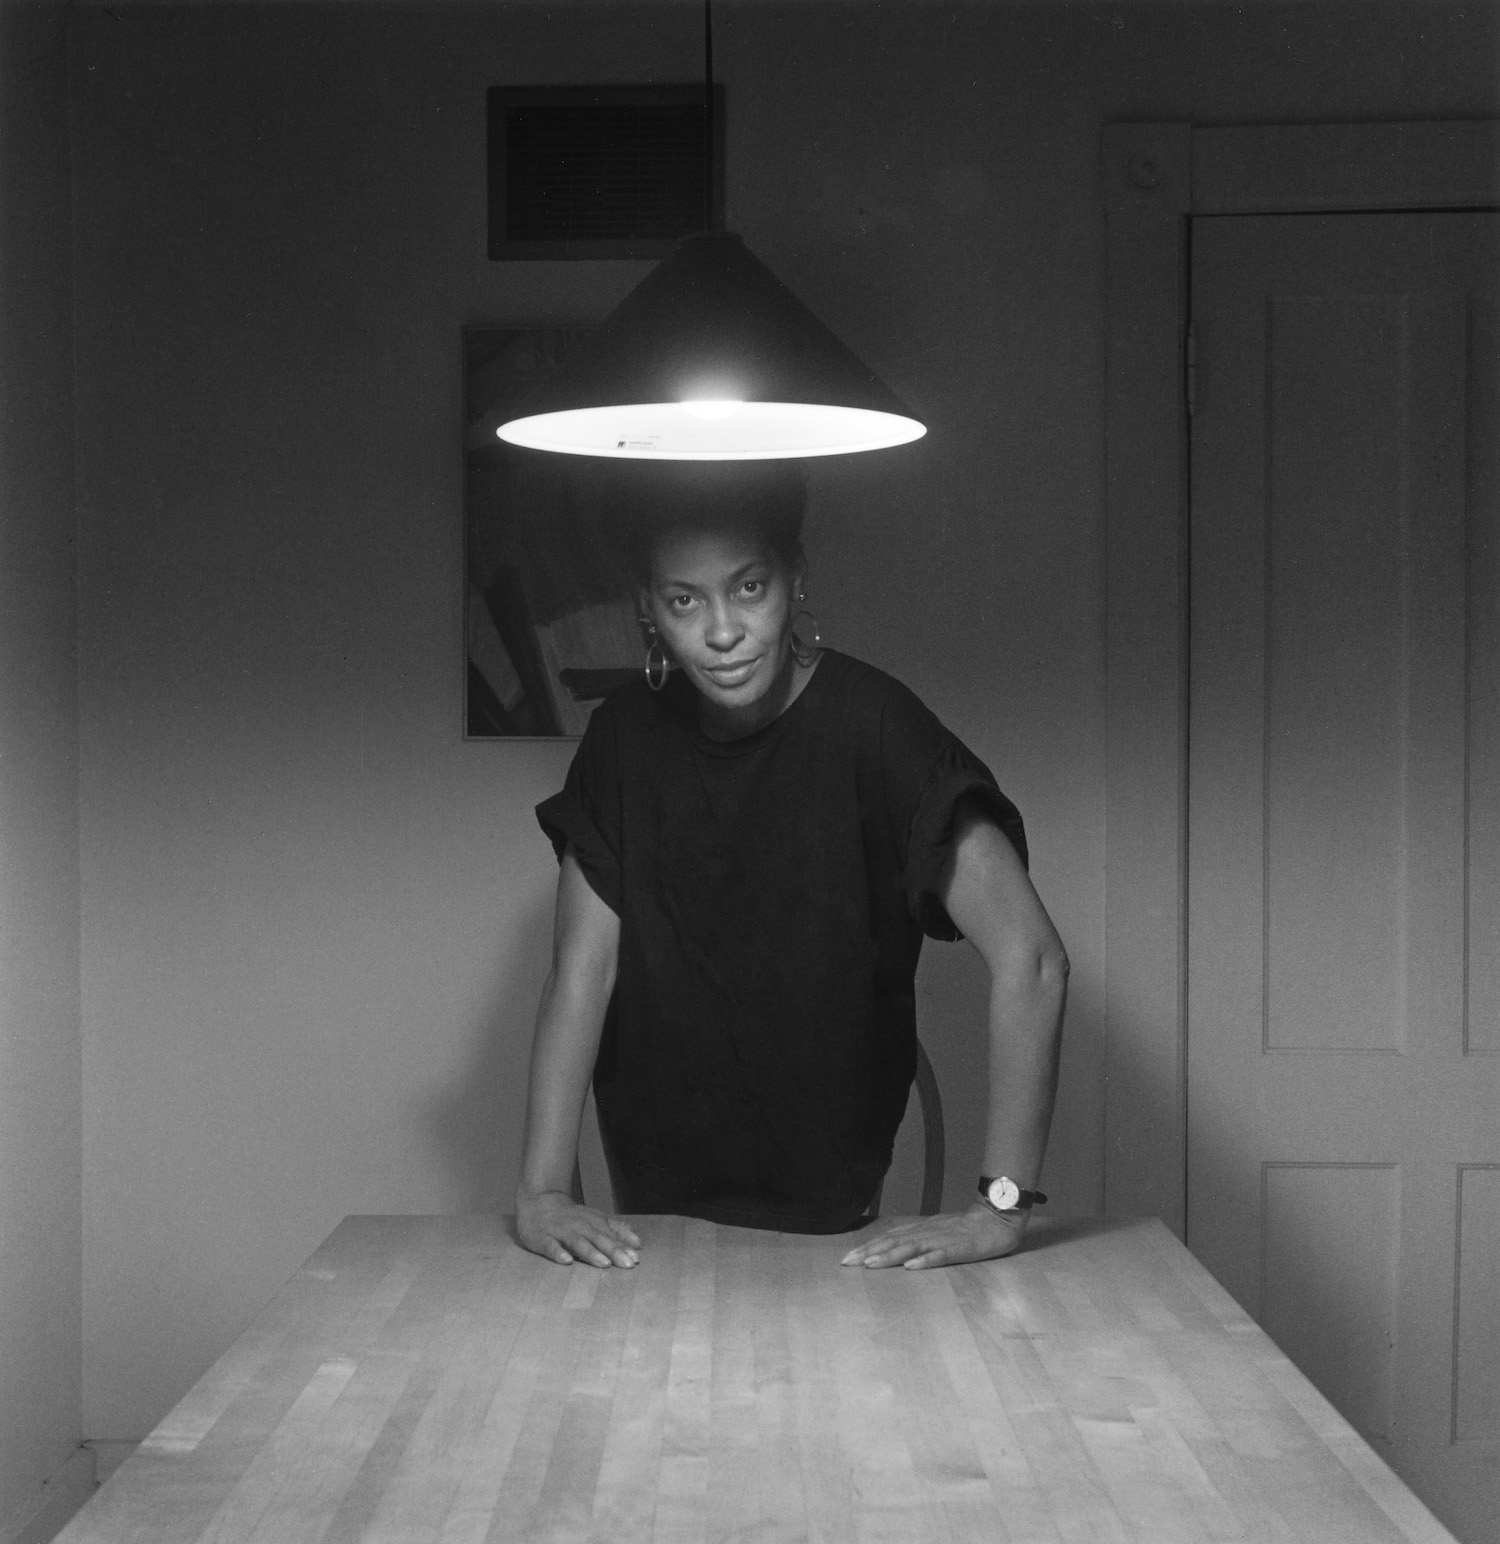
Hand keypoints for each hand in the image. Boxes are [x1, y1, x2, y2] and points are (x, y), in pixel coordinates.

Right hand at [516, 1190, 641, 1267]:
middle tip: (628, 1264)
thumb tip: (638, 1243)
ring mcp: (560, 1231)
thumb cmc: (571, 1217)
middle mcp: (579, 1226)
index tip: (636, 1259)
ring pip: (578, 1242)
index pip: (611, 1235)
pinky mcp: (542, 1238)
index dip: (624, 1246)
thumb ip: (616, 1229)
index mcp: (592, 1222)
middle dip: (614, 1251)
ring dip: (591, 1253)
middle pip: (598, 1238)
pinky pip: (550, 1246)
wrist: (537, 1202)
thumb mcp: (595, 1219)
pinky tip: (566, 1261)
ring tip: (603, 1263)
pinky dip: (558, 1253)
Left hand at [840, 1203, 1028, 1270]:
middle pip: (893, 1242)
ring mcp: (942, 1240)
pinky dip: (925, 1261)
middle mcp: (926, 1232)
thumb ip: (917, 1238)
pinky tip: (911, 1267)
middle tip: (846, 1263)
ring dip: (889, 1256)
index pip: (888, 1238)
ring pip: (911, 1248)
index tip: (846, 1258)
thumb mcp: (937, 1230)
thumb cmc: (966, 1228)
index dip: (867, 1247)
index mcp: (920, 1230)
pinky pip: (941, 1255)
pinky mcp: (960, 1249)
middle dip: (869, 1253)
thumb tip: (893, 1248)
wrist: (997, 1216)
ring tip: (870, 1265)